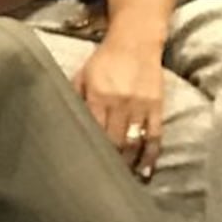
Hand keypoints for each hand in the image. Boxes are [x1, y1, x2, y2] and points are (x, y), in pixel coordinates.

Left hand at [76, 36, 171, 178]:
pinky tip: (146, 171)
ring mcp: (141, 105)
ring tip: (123, 180)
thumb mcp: (82, 75)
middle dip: (111, 162)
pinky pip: (155, 135)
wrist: (135, 41)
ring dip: (129, 163)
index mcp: (98, 96)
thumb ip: (74, 98)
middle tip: (104, 180)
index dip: (92, 151)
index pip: (94, 131)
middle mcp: (120, 102)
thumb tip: (64, 122)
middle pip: (115, 141)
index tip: (86, 167)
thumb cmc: (103, 60)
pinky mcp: (157, 106)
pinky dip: (151, 155)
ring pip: (134, 142)